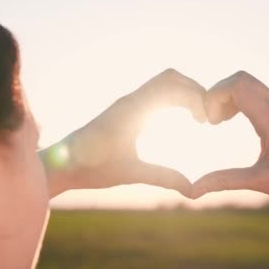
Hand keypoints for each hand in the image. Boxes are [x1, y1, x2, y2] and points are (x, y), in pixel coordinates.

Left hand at [42, 69, 205, 197]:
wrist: (61, 165)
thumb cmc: (91, 168)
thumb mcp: (130, 173)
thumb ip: (162, 177)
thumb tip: (191, 189)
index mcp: (131, 109)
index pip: (170, 85)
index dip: (195, 96)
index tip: (206, 121)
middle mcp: (129, 100)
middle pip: (170, 78)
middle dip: (194, 91)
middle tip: (207, 117)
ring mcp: (126, 104)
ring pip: (161, 85)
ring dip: (183, 94)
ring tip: (199, 119)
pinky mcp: (124, 112)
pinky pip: (153, 96)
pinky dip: (172, 101)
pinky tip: (180, 120)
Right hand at [191, 71, 268, 214]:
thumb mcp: (259, 182)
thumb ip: (224, 181)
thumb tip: (192, 191)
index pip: (237, 86)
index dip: (214, 97)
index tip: (208, 122)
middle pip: (242, 78)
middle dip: (219, 93)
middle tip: (211, 120)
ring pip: (252, 84)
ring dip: (231, 96)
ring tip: (220, 121)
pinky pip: (262, 94)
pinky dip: (244, 100)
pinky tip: (238, 122)